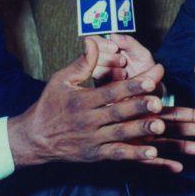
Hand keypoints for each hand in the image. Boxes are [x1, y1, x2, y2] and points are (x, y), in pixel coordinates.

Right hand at [8, 38, 194, 171]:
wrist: (34, 139)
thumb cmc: (49, 105)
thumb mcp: (60, 80)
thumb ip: (81, 63)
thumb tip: (92, 41)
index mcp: (81, 101)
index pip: (110, 91)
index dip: (131, 85)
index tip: (149, 79)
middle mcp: (87, 121)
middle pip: (118, 112)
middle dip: (139, 106)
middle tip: (159, 101)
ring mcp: (92, 140)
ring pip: (120, 134)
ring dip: (141, 130)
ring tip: (160, 126)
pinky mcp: (95, 154)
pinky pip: (117, 154)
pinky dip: (134, 154)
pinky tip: (152, 152)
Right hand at [92, 34, 156, 83]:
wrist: (150, 88)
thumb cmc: (145, 69)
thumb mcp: (141, 53)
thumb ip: (129, 43)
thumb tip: (114, 36)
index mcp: (109, 47)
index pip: (94, 40)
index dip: (102, 43)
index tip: (115, 48)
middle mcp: (101, 59)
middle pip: (91, 55)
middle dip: (109, 58)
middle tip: (123, 61)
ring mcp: (99, 73)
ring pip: (94, 69)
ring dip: (110, 71)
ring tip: (125, 73)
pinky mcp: (100, 86)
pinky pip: (99, 82)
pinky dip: (111, 81)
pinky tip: (122, 81)